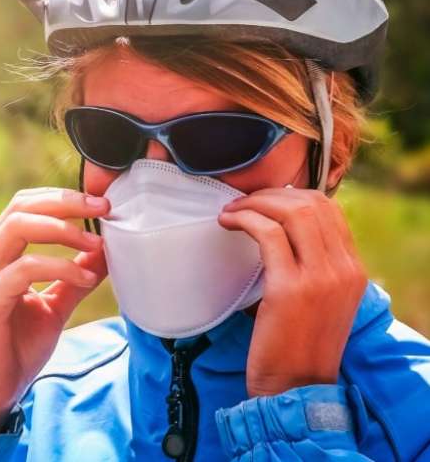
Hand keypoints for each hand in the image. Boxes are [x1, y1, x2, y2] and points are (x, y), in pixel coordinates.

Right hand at [0, 188, 109, 432]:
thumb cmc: (16, 350)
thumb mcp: (53, 307)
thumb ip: (73, 278)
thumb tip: (104, 253)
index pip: (23, 206)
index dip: (61, 198)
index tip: (100, 204)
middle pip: (20, 207)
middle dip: (65, 203)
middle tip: (103, 210)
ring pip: (18, 228)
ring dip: (64, 230)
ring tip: (97, 244)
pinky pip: (23, 270)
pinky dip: (59, 267)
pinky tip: (85, 280)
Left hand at [218, 187, 367, 397]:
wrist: (296, 387)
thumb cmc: (296, 345)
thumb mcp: (319, 301)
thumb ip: (313, 267)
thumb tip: (281, 231)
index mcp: (353, 270)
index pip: (331, 210)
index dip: (293, 196)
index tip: (265, 201)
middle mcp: (343, 270)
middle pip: (312, 204)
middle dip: (271, 194)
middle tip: (243, 202)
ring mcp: (321, 278)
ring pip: (291, 212)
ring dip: (255, 204)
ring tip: (231, 211)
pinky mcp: (290, 288)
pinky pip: (268, 234)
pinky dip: (245, 219)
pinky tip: (227, 223)